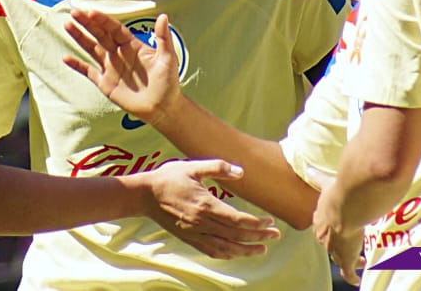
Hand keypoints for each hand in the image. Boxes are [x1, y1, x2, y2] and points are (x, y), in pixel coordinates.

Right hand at [63, 10, 181, 123]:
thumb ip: (163, 38)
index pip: (115, 29)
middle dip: (87, 24)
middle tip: (74, 13)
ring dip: (80, 38)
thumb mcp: (168, 58)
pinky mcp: (105, 83)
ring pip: (92, 49)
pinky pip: (88, 72)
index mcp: (132, 45)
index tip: (91, 12)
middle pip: (100, 35)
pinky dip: (77, 65)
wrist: (162, 108)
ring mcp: (111, 67)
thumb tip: (163, 16)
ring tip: (67, 25)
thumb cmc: (168, 83)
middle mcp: (119, 53)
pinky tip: (65, 58)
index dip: (103, 20)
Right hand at [143, 159, 279, 258]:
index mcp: (205, 205)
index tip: (270, 222)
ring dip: (246, 250)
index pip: (238, 219)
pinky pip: (211, 251)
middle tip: (276, 236)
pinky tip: (236, 253)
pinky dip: (227, 254)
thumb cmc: (169, 178)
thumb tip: (241, 172)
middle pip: (236, 235)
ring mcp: (195, 233)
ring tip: (262, 249)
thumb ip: (218, 167)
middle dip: (258, 237)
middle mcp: (202, 222)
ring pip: (226, 247)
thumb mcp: (193, 167)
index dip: (257, 223)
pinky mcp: (189, 238)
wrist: (144, 195)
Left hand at [312, 185, 365, 285]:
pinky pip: (348, 271)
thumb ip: (319, 179)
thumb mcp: (326, 185)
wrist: (346, 206)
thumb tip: (310, 169)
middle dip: (338, 246)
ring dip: (348, 260)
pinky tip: (356, 279)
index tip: (335, 229)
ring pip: (340, 258)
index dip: (329, 231)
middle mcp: (325, 236)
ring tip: (359, 261)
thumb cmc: (337, 195)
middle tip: (348, 246)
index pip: (322, 229)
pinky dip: (351, 275)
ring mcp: (335, 248)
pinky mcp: (347, 257)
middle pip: (330, 245)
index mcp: (320, 221)